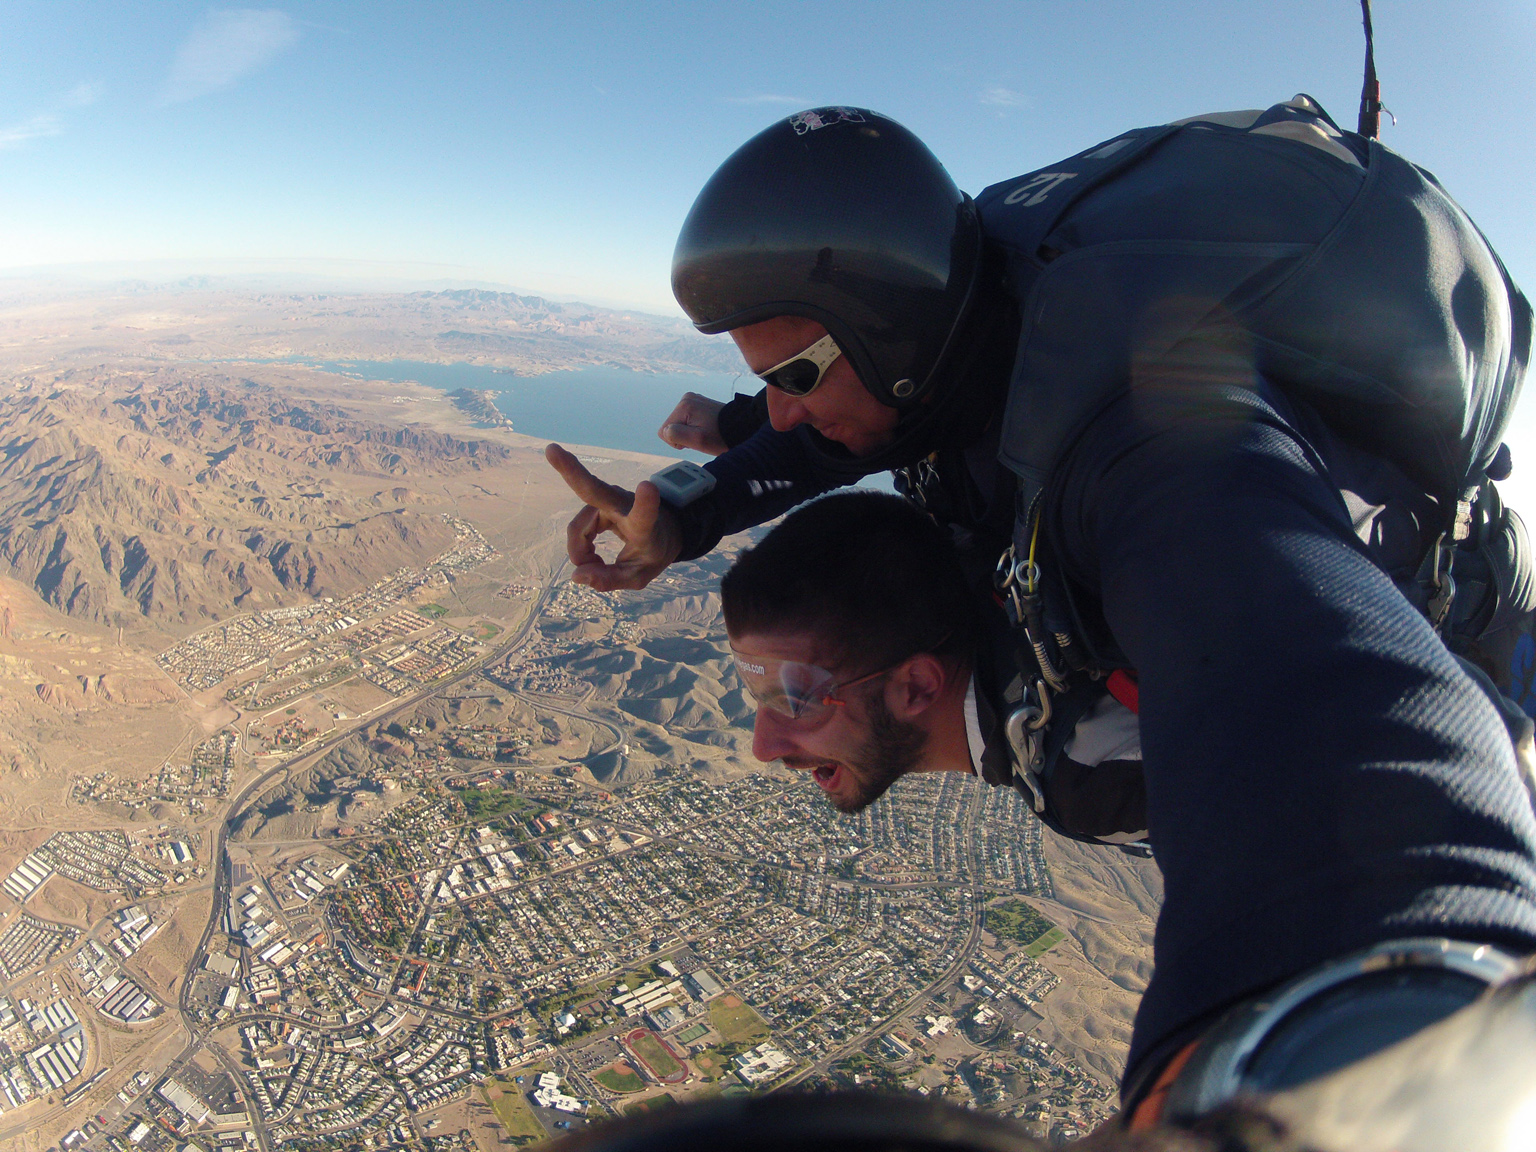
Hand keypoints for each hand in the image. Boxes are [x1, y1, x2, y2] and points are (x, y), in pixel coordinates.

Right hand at [545, 443, 682, 589]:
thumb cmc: (652, 552)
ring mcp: (608, 498)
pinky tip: (592, 556)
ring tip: (596, 565)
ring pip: (578, 528)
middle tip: (551, 450)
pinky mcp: (596, 500)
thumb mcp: (638, 576)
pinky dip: (581, 546)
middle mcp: (624, 504)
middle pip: (593, 489)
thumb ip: (609, 579)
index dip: (646, 502)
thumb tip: (576, 575)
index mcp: (644, 524)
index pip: (645, 514)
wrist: (662, 532)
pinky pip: (577, 527)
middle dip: (571, 471)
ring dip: (582, 551)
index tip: (648, 485)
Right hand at [658, 392, 727, 455]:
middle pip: (671, 426)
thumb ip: (676, 434)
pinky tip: (706, 427)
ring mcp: (694, 400)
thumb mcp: (698, 440)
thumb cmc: (720, 437)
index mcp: (684, 405)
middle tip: (702, 436)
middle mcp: (687, 398)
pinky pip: (687, 420)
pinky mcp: (699, 403)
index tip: (694, 440)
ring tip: (706, 432)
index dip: (677, 441)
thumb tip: (666, 431)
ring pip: (679, 423)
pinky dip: (694, 427)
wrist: (741, 428)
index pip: (664, 431)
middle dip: (684, 435)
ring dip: (690, 432)